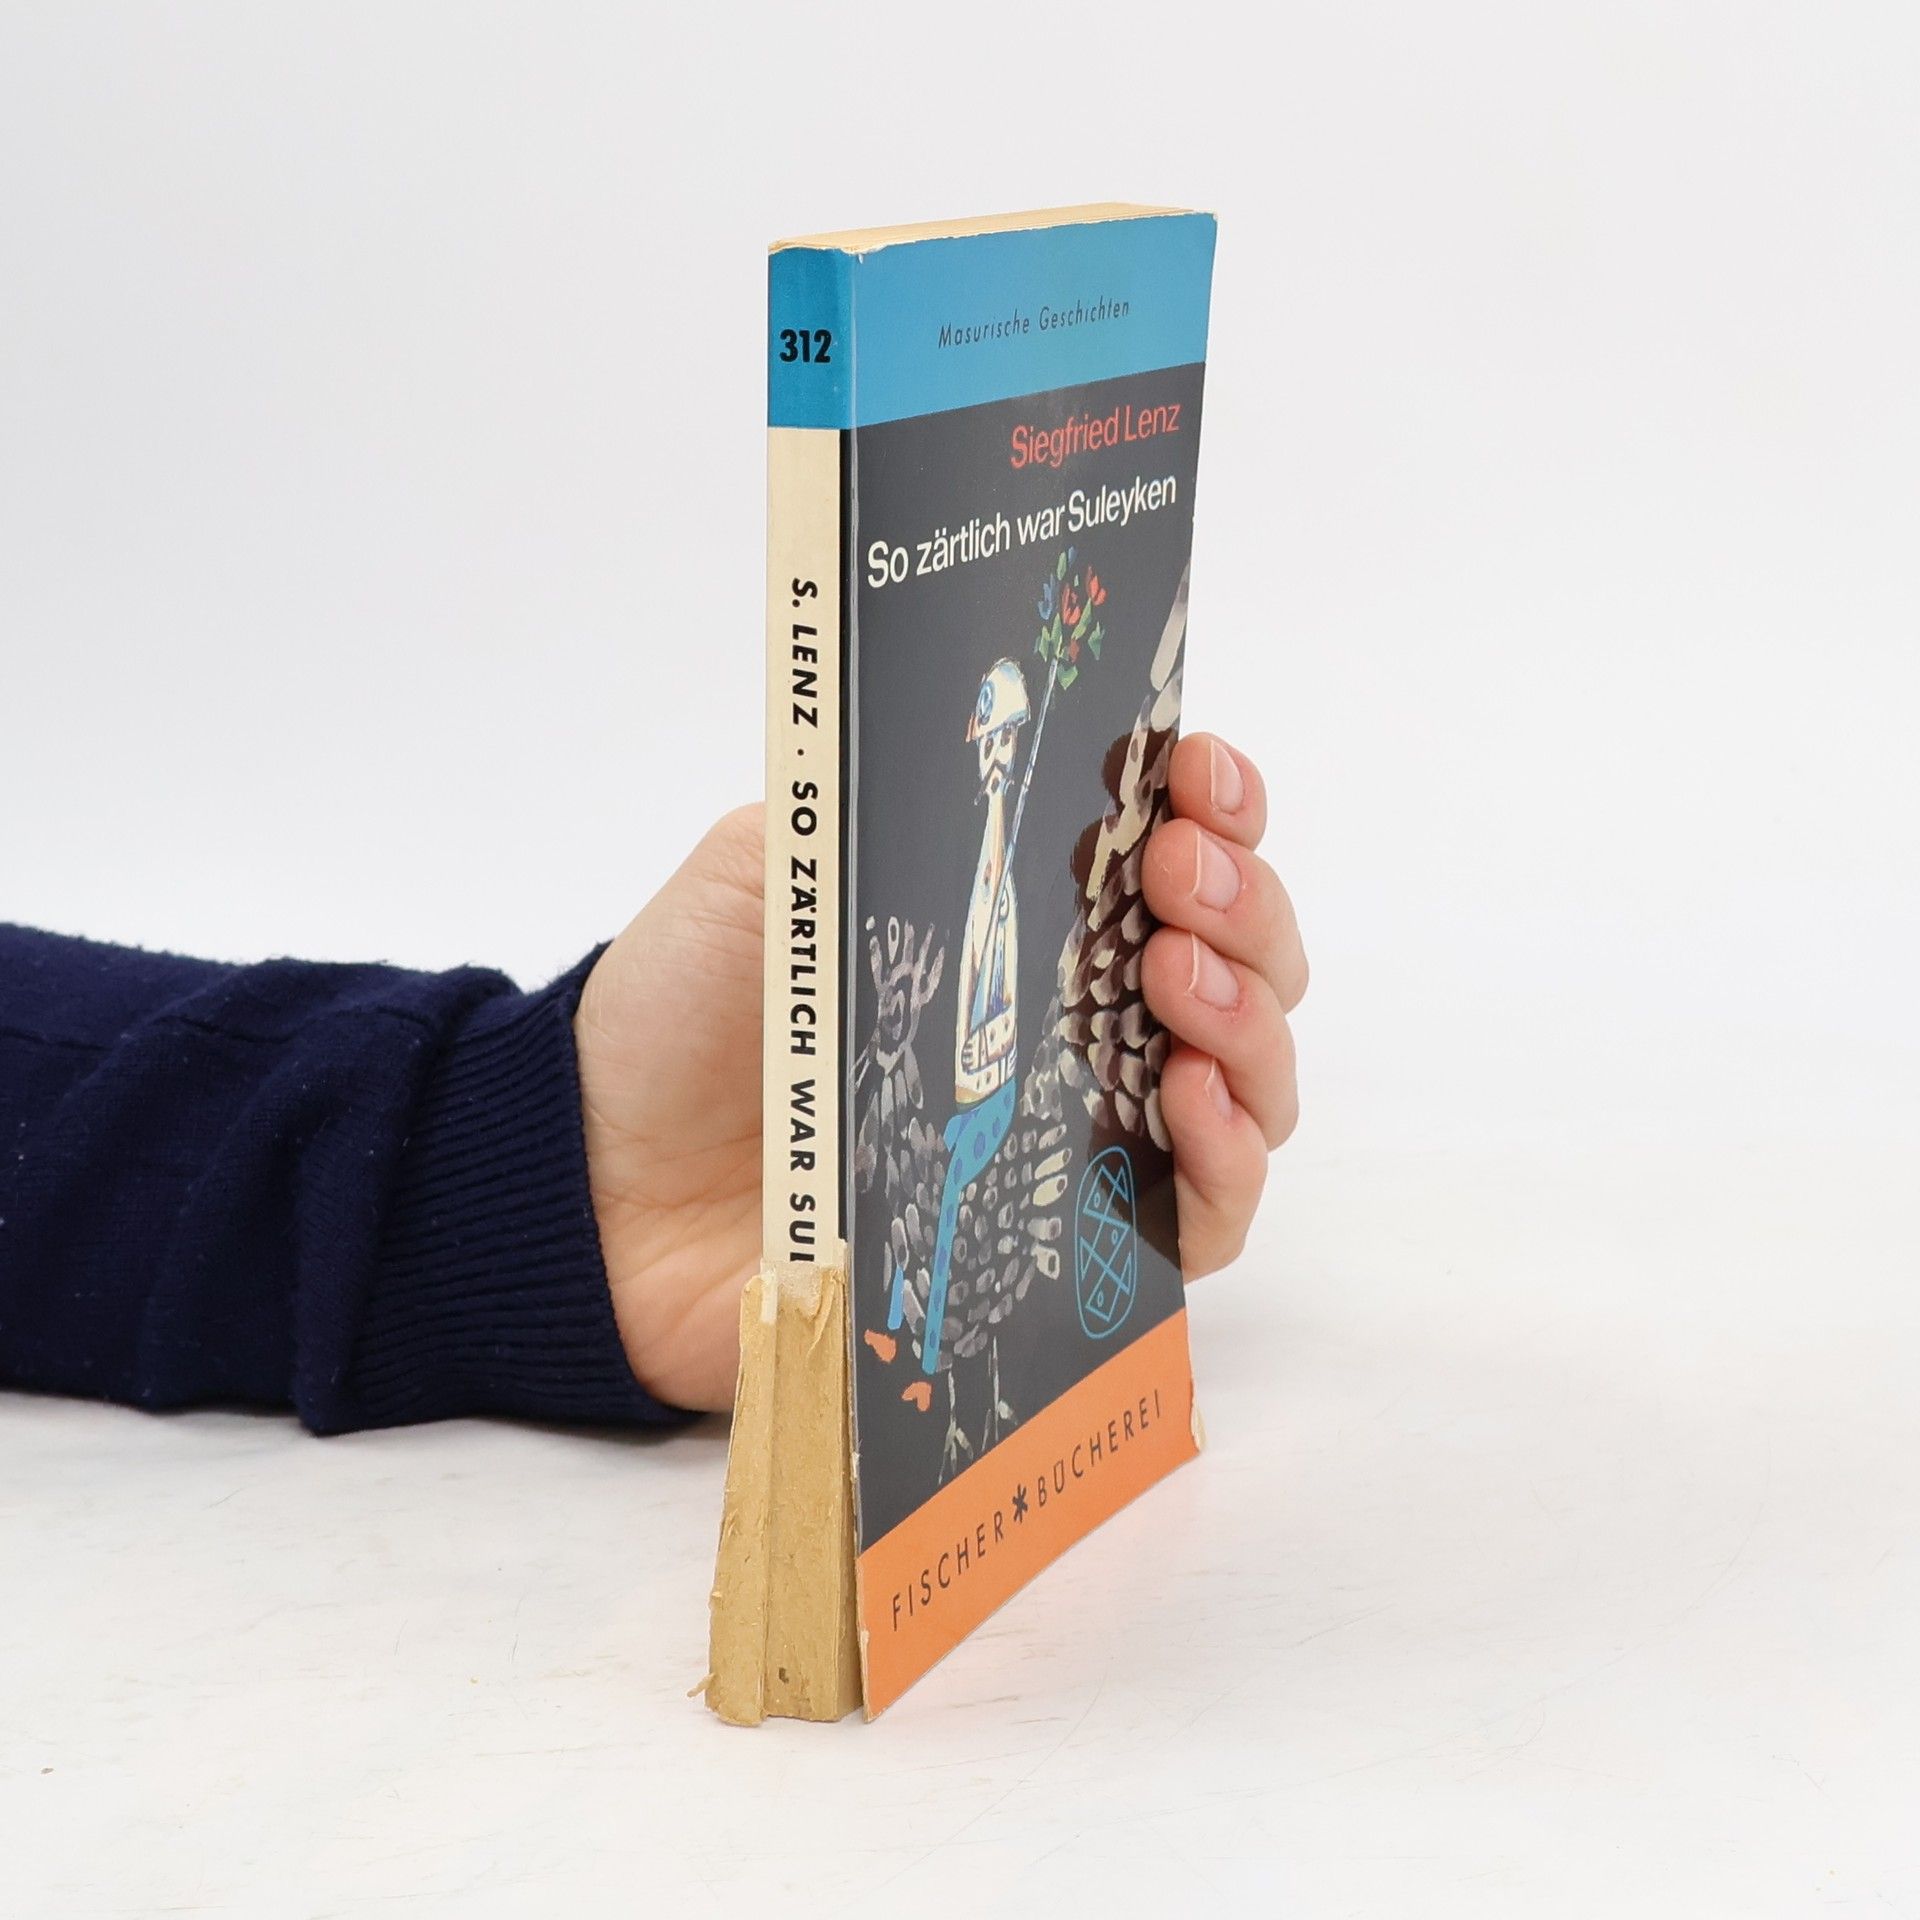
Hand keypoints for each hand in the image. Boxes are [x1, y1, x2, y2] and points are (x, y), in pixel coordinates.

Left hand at [576, 738, 1305, 1410]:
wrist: (603, 1178)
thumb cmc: (684, 1015)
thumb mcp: (767, 860)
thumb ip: (875, 803)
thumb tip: (1007, 767)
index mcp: (1016, 915)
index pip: (1168, 853)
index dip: (1216, 806)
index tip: (1199, 779)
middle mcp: (1071, 1019)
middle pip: (1240, 962)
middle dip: (1244, 905)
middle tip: (1181, 880)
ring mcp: (1076, 1131)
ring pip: (1247, 1082)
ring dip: (1249, 1022)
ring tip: (1178, 985)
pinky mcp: (1061, 1244)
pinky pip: (1200, 1219)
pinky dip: (1229, 1162)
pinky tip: (1194, 1108)